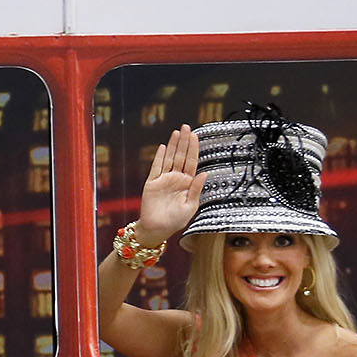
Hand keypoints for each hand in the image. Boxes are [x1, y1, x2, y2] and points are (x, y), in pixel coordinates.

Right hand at [137, 125, 204, 245]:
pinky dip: (160, 156)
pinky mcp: (152, 183)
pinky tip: (164, 146)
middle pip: (181, 156)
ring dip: (173, 145)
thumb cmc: (175, 221)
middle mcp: (176, 178)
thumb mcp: (191, 206)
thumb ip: (196, 188)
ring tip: (177, 132)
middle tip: (187, 127)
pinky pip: (156, 167)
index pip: (192, 162)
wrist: (157, 229)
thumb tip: (205, 172)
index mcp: (187, 183)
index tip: (195, 136)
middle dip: (184, 142)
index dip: (194, 149)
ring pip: (170, 158)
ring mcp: (163, 179)